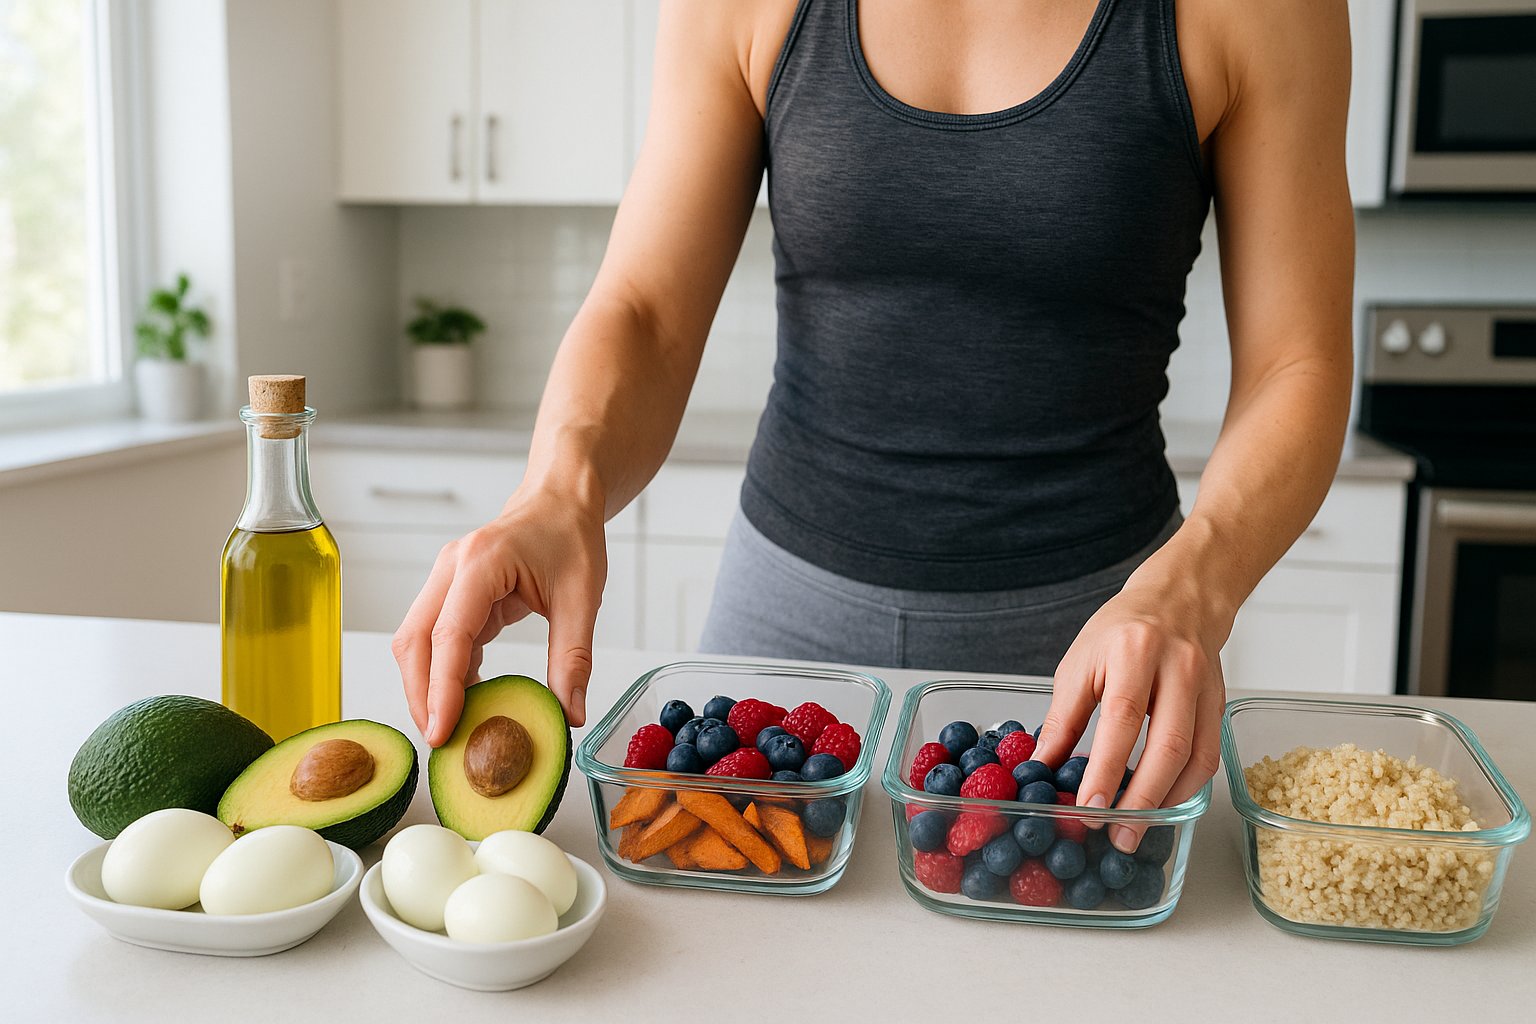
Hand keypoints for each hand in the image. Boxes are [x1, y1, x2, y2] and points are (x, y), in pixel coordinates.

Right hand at [392, 485, 606, 745]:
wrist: (560, 500)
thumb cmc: (571, 537)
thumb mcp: (583, 598)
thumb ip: (574, 658)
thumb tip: (570, 714)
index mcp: (482, 562)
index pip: (449, 635)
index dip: (442, 688)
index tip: (443, 730)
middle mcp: (451, 568)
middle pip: (415, 640)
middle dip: (421, 695)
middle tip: (441, 742)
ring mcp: (446, 580)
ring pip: (415, 641)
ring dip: (425, 687)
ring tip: (450, 730)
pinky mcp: (451, 594)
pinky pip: (435, 639)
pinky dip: (443, 673)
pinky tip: (465, 702)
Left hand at [1032, 572, 1226, 853]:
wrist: (1179, 600)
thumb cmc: (1121, 630)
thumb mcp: (1079, 663)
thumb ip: (1063, 718)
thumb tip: (1041, 768)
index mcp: (1134, 651)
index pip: (1123, 716)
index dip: (1107, 765)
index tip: (1089, 804)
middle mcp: (1177, 668)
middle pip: (1169, 743)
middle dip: (1143, 798)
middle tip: (1118, 834)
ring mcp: (1205, 688)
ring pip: (1196, 756)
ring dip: (1166, 800)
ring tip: (1137, 828)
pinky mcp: (1220, 704)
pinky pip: (1209, 755)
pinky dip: (1186, 787)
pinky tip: (1162, 803)